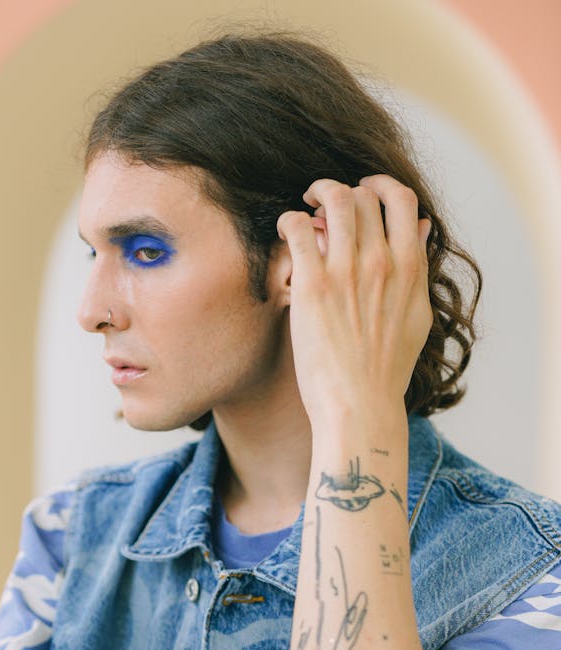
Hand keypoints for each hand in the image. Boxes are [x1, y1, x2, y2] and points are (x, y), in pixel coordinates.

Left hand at [277, 175, 431, 418]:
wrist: (359, 406)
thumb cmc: (384, 370)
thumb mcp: (416, 317)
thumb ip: (417, 270)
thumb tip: (421, 230)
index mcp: (409, 268)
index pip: (401, 199)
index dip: (379, 186)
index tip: (364, 191)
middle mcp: (381, 262)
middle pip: (363, 196)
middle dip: (343, 192)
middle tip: (325, 203)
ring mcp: (346, 272)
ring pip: (333, 200)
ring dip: (316, 194)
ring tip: (305, 206)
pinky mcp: (312, 286)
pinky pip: (298, 227)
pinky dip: (290, 219)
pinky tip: (286, 229)